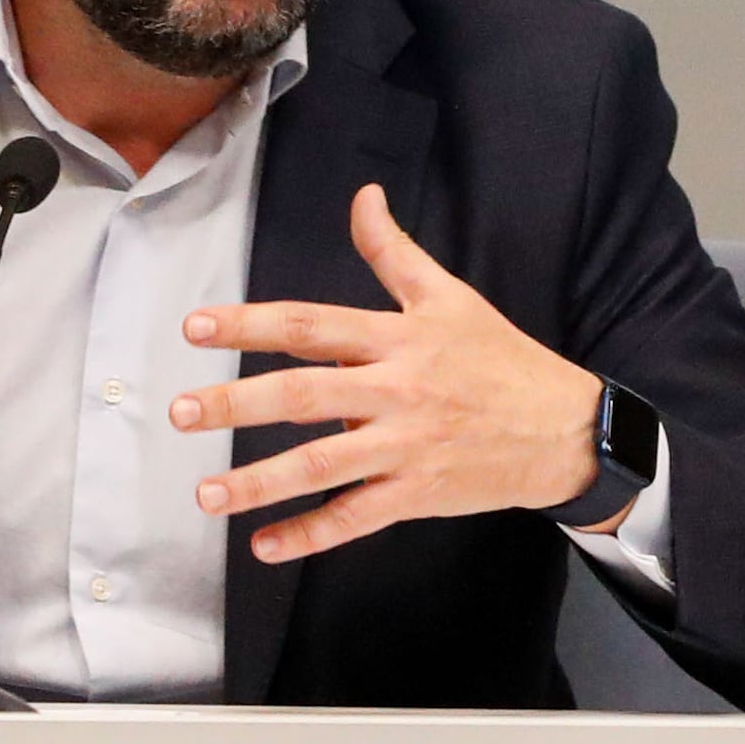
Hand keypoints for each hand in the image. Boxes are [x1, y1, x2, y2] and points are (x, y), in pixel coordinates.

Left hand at [176, 183, 605, 563]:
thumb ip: (396, 251)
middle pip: (304, 396)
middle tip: (180, 413)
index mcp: (400, 338)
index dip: (251, 324)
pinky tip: (265, 546)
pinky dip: (310, 535)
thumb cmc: (501, 359)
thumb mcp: (450, 296)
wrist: (564, 428)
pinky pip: (355, 518)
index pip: (312, 325)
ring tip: (206, 494)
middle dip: (235, 404)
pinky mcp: (418, 493)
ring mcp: (406, 446)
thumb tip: (363, 197)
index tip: (196, 328)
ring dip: (259, 481)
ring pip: (322, 465)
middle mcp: (398, 390)